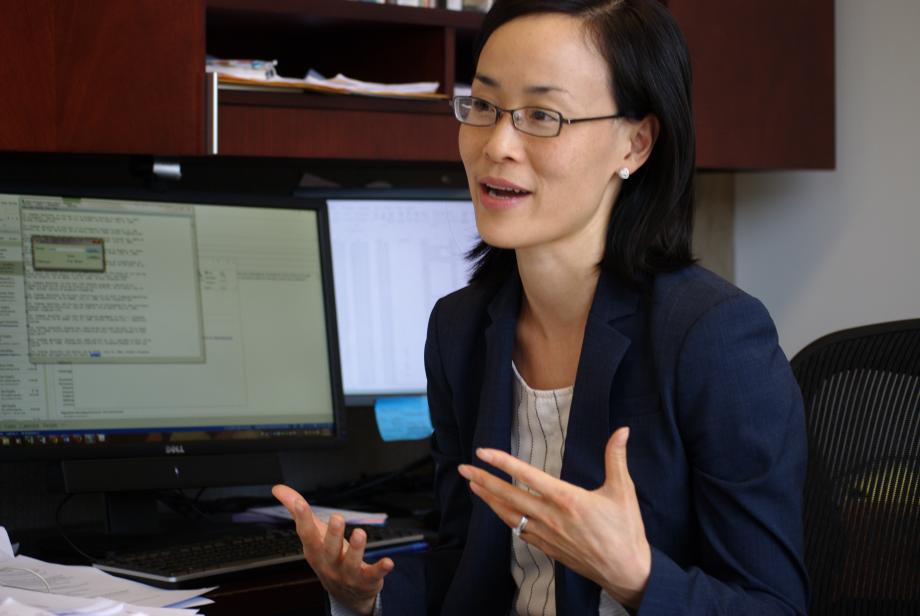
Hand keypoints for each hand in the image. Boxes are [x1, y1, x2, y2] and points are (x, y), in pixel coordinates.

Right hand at [272, 484, 393, 614]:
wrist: (345, 594)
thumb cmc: (328, 557)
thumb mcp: (313, 535)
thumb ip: (297, 512)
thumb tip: (278, 489)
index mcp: (315, 550)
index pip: (306, 534)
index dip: (302, 518)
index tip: (300, 503)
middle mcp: (329, 563)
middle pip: (329, 549)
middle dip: (333, 534)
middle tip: (337, 517)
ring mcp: (347, 573)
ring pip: (351, 562)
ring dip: (356, 548)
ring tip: (360, 533)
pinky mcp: (366, 579)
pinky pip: (373, 574)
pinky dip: (381, 568)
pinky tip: (388, 561)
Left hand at [457, 427, 650, 607]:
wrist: (626, 572)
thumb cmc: (626, 532)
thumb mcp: (623, 491)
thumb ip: (616, 458)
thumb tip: (622, 430)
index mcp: (566, 499)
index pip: (527, 475)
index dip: (503, 462)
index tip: (482, 452)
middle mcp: (550, 516)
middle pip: (508, 495)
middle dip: (483, 480)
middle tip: (463, 468)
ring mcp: (546, 534)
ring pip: (508, 514)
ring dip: (488, 499)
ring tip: (473, 485)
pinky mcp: (547, 547)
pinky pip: (518, 530)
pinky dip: (504, 517)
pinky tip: (498, 510)